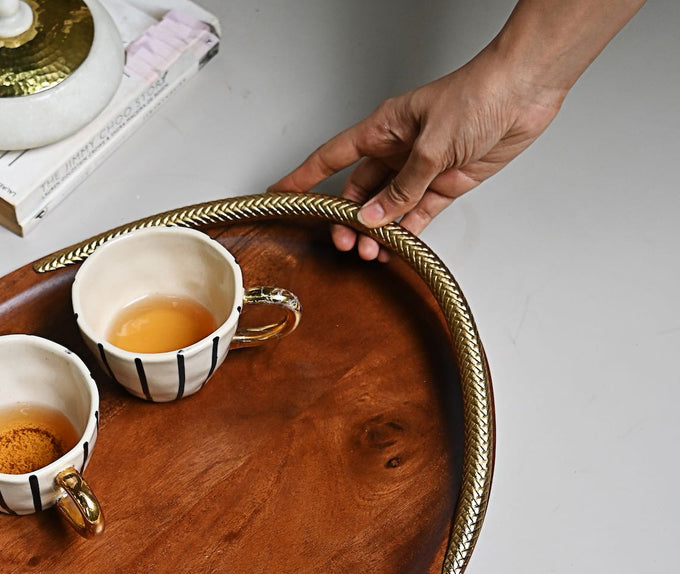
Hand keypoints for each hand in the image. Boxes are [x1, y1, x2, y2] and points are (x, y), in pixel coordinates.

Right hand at [271, 48, 564, 258]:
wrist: (526, 89)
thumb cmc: (479, 94)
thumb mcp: (432, 145)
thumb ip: (402, 187)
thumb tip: (373, 217)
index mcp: (383, 128)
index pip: (331, 157)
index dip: (303, 177)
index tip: (280, 195)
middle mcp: (398, 150)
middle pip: (358, 192)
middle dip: (347, 220)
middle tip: (344, 242)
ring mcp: (420, 168)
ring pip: (386, 208)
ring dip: (377, 231)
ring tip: (371, 251)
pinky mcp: (445, 181)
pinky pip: (416, 213)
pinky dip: (406, 232)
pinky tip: (397, 245)